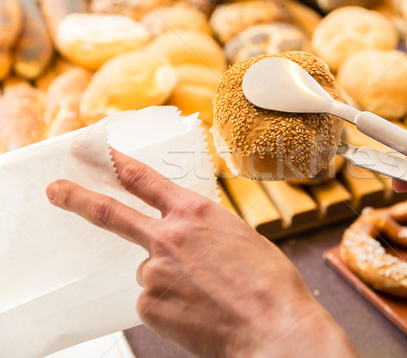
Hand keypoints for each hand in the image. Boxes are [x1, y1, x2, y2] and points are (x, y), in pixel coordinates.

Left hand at [46, 149, 357, 357]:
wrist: (273, 328)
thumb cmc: (268, 284)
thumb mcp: (241, 238)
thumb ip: (205, 231)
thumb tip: (189, 241)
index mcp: (196, 213)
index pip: (145, 180)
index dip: (117, 163)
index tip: (97, 153)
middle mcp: (169, 237)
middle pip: (112, 214)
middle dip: (78, 199)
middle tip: (57, 190)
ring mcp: (155, 272)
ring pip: (149, 270)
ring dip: (168, 279)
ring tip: (204, 295)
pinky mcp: (149, 306)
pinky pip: (152, 301)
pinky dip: (169, 306)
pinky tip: (196, 312)